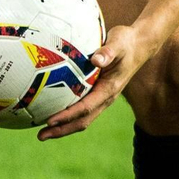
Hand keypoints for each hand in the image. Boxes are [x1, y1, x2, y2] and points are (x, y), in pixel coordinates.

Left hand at [38, 25, 153, 140]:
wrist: (138, 45)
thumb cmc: (126, 42)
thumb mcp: (118, 43)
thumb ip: (108, 52)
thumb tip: (95, 60)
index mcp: (109, 89)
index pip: (86, 107)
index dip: (68, 116)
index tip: (50, 121)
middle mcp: (106, 98)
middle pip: (83, 120)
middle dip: (62, 130)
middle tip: (41, 136)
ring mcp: (102, 98)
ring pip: (82, 118)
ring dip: (63, 127)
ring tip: (42, 133)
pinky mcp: (98, 94)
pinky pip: (81, 110)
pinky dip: (67, 116)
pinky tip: (51, 113)